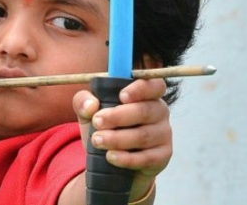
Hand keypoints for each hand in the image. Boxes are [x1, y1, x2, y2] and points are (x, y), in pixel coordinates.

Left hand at [72, 78, 171, 198]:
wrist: (111, 161)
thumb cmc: (105, 127)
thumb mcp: (89, 112)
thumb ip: (83, 101)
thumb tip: (90, 105)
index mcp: (146, 94)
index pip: (154, 85)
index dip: (140, 89)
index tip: (121, 96)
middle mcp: (159, 111)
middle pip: (145, 110)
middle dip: (118, 116)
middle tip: (97, 121)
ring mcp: (163, 134)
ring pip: (143, 135)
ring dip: (118, 138)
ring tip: (97, 140)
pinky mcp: (162, 156)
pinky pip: (146, 158)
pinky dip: (126, 158)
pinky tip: (110, 156)